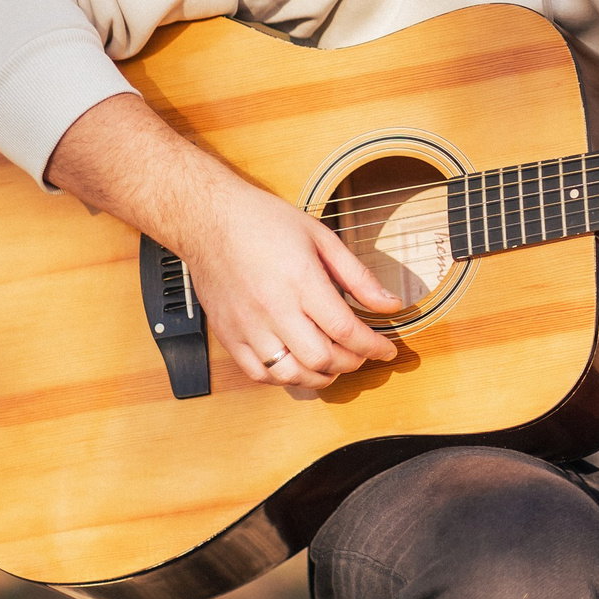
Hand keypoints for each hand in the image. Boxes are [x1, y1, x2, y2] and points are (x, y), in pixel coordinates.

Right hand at [181, 182, 402, 389]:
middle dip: (352, 363)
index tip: (386, 349)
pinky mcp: (229, 335)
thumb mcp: (321, 238)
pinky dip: (284, 378)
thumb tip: (390, 304)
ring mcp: (247, 326)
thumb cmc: (264, 222)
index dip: (372, 346)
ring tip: (333, 365)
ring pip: (290, 374)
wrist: (208, 220)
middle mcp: (273, 308)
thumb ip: (357, 276)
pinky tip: (298, 366)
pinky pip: (259, 374)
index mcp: (300, 280)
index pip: (344, 329)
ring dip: (320, 377)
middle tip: (362, 354)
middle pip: (321, 358)